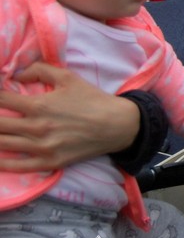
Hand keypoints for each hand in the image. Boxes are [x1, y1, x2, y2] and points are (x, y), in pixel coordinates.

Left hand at [0, 63, 138, 171]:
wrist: (117, 125)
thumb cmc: (92, 99)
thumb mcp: (68, 77)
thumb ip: (40, 70)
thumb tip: (16, 74)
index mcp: (39, 105)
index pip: (1, 100)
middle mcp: (36, 127)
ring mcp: (42, 147)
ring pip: (2, 144)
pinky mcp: (49, 162)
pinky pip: (17, 166)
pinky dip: (2, 162)